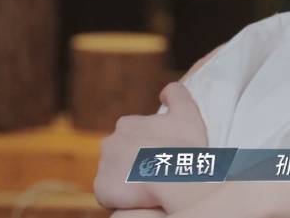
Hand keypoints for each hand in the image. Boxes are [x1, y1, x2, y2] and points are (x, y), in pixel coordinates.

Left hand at [94, 82, 207, 209]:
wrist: (175, 178)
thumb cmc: (183, 146)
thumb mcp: (187, 112)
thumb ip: (176, 93)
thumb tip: (164, 92)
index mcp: (127, 124)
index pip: (134, 135)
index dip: (149, 144)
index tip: (162, 153)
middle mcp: (109, 142)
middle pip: (121, 153)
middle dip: (134, 160)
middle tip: (156, 169)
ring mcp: (103, 166)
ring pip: (115, 173)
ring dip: (127, 178)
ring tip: (148, 185)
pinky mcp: (101, 189)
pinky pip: (109, 193)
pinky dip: (120, 195)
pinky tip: (138, 196)